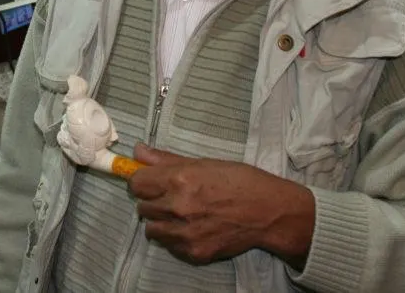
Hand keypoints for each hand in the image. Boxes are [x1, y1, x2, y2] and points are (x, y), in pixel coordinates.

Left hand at [128, 144, 314, 268]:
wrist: (268, 211)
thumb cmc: (239, 181)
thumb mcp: (203, 163)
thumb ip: (166, 160)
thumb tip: (138, 152)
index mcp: (179, 179)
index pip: (136, 184)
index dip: (142, 182)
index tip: (150, 183)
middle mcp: (178, 206)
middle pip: (142, 207)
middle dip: (153, 202)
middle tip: (172, 198)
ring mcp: (185, 232)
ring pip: (152, 230)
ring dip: (161, 222)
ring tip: (182, 215)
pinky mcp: (193, 252)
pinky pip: (170, 246)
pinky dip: (176, 239)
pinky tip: (194, 228)